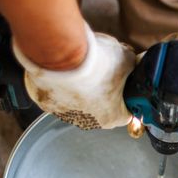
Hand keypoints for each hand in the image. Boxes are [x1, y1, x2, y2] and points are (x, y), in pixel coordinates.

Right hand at [13, 23, 135, 129]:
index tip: (122, 83)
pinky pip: (57, 95)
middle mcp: (90, 123)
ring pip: (77, 103)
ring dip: (79, 89)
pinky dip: (60, 84)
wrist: (63, 54)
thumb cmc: (97, 61)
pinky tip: (62, 69)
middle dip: (101, 91)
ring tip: (78, 67)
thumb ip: (131, 65)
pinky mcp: (46, 105)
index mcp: (113, 117)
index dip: (125, 95)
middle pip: (100, 107)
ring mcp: (66, 115)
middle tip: (99, 71)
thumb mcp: (125, 58)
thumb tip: (132, 61)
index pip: (126, 111)